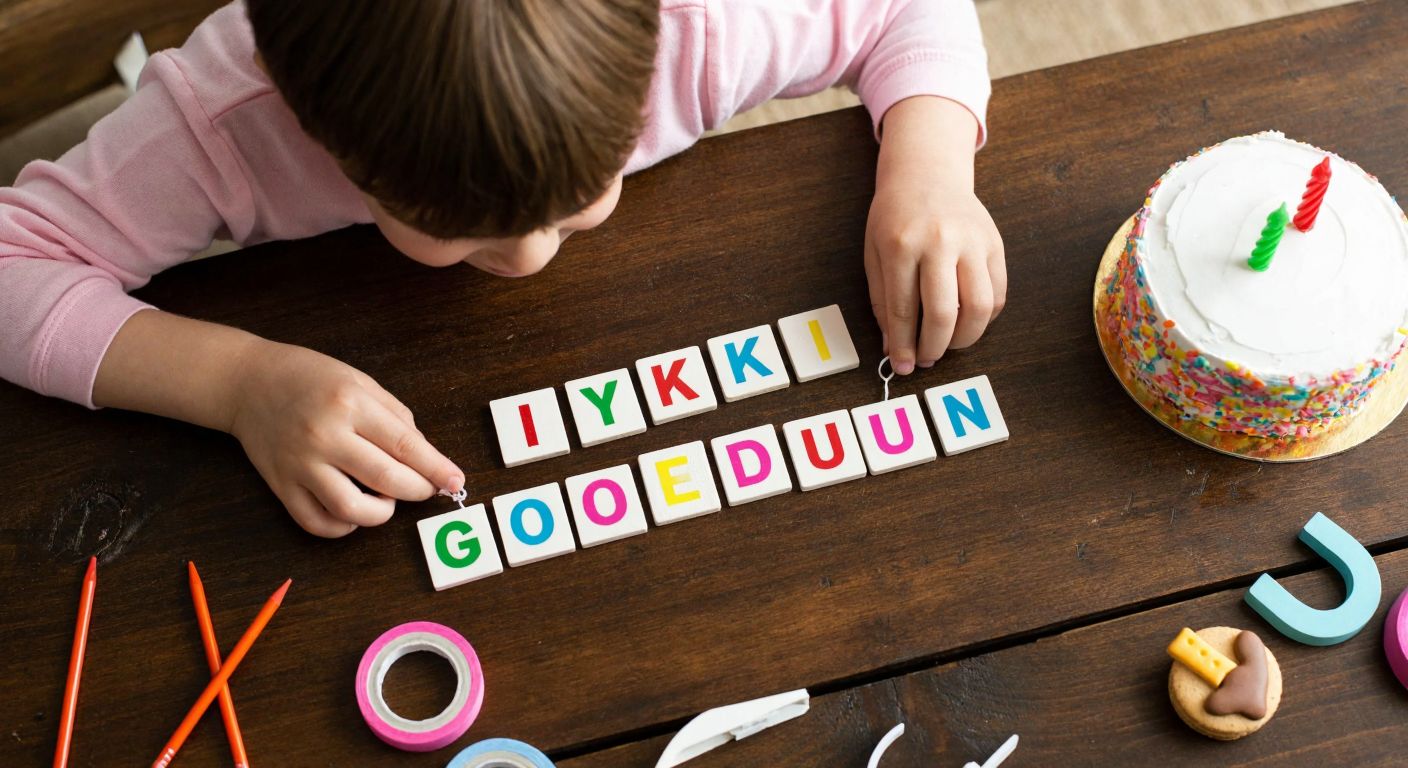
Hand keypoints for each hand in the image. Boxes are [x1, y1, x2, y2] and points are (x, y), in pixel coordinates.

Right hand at [229, 341, 463, 536]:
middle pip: (385, 480)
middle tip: (425, 489)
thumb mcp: (360, 381)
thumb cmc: (310, 378)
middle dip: (417, 491)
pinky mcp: (280, 485)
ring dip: (380, 513)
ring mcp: (300, 464)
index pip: (405, 446)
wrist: (248, 382)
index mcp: (350, 404)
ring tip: (383, 498)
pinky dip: (343, 527)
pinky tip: (353, 513)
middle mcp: (325, 436)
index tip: (455, 482)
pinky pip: (316, 522)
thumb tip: (425, 456)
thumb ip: (395, 417)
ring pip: (350, 510)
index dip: (435, 469)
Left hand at [864, 96, 1005, 373]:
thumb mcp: (875, 255)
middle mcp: (940, 242)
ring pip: (979, 308)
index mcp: (902, 244)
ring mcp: (973, 242)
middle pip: (944, 313)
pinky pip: (997, 294)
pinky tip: (966, 320)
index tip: (902, 365)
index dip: (902, 345)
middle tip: (926, 358)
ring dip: (965, 338)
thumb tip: (894, 348)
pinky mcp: (995, 245)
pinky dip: (984, 318)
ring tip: (948, 343)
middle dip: (934, 347)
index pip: (903, 309)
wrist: (927, 175)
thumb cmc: (895, 217)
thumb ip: (883, 302)